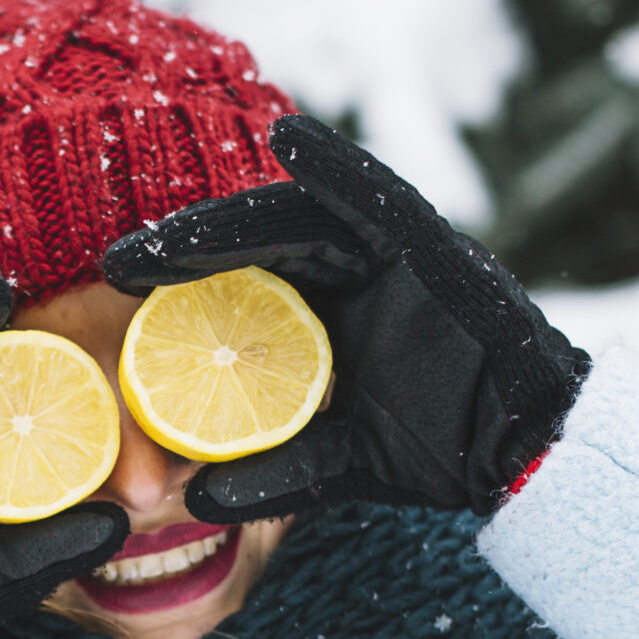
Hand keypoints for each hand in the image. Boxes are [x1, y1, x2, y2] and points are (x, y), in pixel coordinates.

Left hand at [100, 114, 586, 519]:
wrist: (526, 451)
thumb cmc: (438, 448)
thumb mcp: (342, 463)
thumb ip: (279, 473)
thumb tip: (197, 499)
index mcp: (321, 315)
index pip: (237, 285)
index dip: (176, 278)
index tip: (111, 286)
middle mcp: (349, 275)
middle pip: (252, 246)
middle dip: (183, 248)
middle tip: (115, 263)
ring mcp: (391, 255)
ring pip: (297, 224)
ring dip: (230, 221)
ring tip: (169, 234)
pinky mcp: (432, 247)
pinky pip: (378, 199)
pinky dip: (336, 165)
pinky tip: (291, 139)